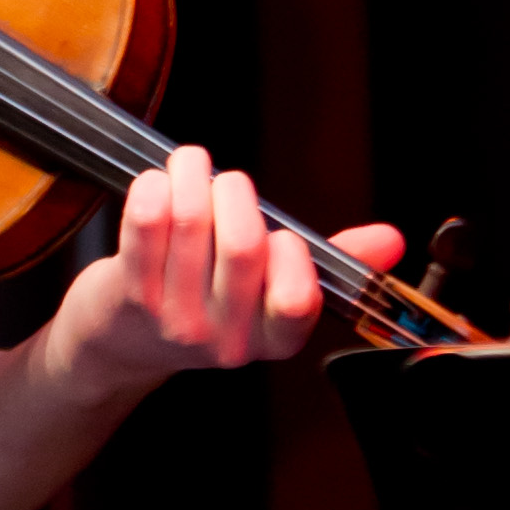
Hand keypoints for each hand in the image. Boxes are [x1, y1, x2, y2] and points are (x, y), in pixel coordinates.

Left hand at [48, 145, 405, 395]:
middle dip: (236, 192)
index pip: (297, 301)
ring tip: (189, 165)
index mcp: (273, 339)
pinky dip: (154, 186)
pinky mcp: (129, 295)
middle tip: (227, 183)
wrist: (120, 344)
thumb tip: (389, 240)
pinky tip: (156, 182)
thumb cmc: (205, 301)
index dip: (289, 252)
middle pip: (242, 246)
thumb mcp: (269, 292)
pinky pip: (145, 222)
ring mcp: (175, 320)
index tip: (277, 232)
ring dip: (191, 175)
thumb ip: (329, 264)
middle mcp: (226, 339)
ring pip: (191, 222)